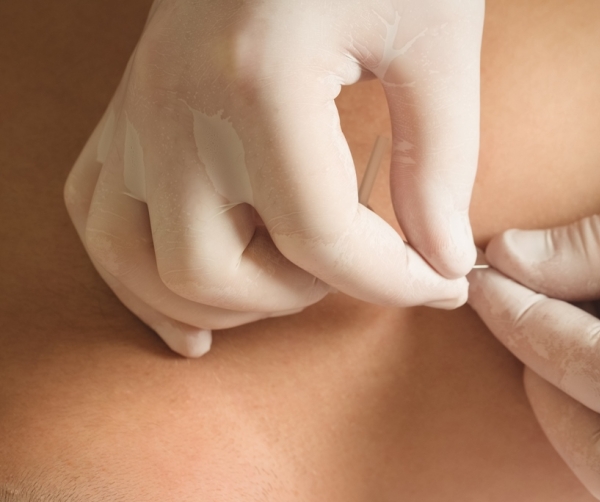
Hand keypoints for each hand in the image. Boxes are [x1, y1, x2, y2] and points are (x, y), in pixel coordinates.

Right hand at [64, 0, 482, 356]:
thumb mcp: (437, 42)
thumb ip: (440, 163)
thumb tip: (441, 261)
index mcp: (259, 80)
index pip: (322, 240)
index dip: (396, 283)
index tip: (442, 282)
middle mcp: (178, 103)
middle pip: (211, 275)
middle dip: (301, 296)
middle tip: (363, 261)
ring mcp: (140, 106)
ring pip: (135, 264)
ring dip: (218, 301)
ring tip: (288, 285)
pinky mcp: (129, 107)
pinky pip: (97, 215)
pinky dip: (138, 273)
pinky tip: (197, 301)